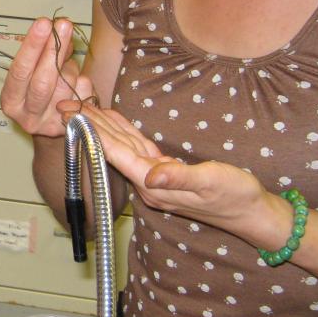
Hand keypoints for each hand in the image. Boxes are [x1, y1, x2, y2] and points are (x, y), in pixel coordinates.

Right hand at [1, 17, 93, 137]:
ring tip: (65, 63)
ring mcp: (52, 123)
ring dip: (69, 65)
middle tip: (64, 24)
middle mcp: (28, 116)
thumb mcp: (30, 75)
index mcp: (11, 101)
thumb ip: (41, 55)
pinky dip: (81, 78)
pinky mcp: (74, 123)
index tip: (43, 23)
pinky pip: (84, 90)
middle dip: (55, 50)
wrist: (50, 125)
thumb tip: (59, 29)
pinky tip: (74, 82)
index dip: (32, 46)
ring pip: (67, 84)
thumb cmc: (36, 93)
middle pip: (43, 82)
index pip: (20, 71)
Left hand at [77, 105, 274, 240]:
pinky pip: (137, 147)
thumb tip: (150, 176)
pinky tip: (113, 120)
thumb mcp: (211, 182)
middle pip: (112, 148)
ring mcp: (156, 178)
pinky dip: (123, 131)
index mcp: (154, 185)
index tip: (72, 116)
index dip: (93, 133)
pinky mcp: (165, 172)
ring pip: (123, 146)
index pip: (115, 154)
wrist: (252, 212)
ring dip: (102, 126)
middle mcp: (149, 182)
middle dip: (88, 126)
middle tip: (64, 104)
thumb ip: (179, 179)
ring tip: (81, 107)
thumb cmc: (235, 196)